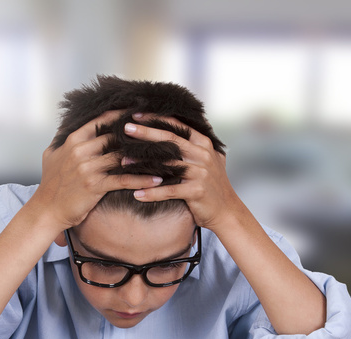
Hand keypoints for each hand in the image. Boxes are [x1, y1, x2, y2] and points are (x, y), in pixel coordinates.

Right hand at [32, 111, 163, 229]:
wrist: (46, 210)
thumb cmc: (50, 184)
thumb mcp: (50, 155)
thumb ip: (62, 139)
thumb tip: (67, 125)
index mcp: (73, 140)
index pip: (102, 120)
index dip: (122, 114)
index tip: (140, 110)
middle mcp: (81, 150)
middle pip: (116, 136)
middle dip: (139, 134)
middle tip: (160, 131)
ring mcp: (88, 168)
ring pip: (123, 156)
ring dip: (145, 156)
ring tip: (165, 155)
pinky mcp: (95, 185)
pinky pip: (123, 179)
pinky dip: (142, 179)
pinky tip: (157, 180)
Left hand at [124, 114, 238, 231]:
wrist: (227, 211)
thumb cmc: (213, 185)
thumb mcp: (210, 159)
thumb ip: (196, 145)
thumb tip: (182, 125)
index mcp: (204, 144)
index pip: (178, 126)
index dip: (157, 119)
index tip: (137, 114)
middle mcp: (203, 155)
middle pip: (170, 140)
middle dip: (146, 133)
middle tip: (126, 128)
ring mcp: (201, 172)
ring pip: (166, 164)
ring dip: (143, 163)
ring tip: (123, 161)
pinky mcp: (197, 190)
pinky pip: (169, 190)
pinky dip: (152, 193)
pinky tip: (136, 194)